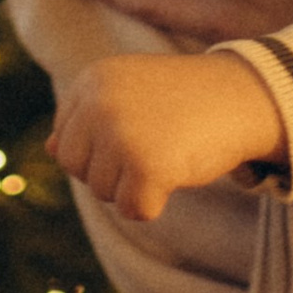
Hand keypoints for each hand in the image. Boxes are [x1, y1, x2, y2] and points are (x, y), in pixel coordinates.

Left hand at [49, 49, 284, 222]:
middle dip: (112, 171)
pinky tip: (177, 172)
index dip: (99, 151)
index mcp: (90, 81)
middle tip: (154, 146)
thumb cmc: (185, 98)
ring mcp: (121, 135)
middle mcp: (98, 104)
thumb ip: (89, 116)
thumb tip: (48, 149)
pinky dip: (155, 204)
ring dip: (136, 185)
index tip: (136, 133)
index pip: (63, 143)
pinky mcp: (147, 167)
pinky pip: (134, 211)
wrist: (243, 95)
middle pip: (77, 169)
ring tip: (169, 151)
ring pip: (104, 193)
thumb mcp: (130, 93)